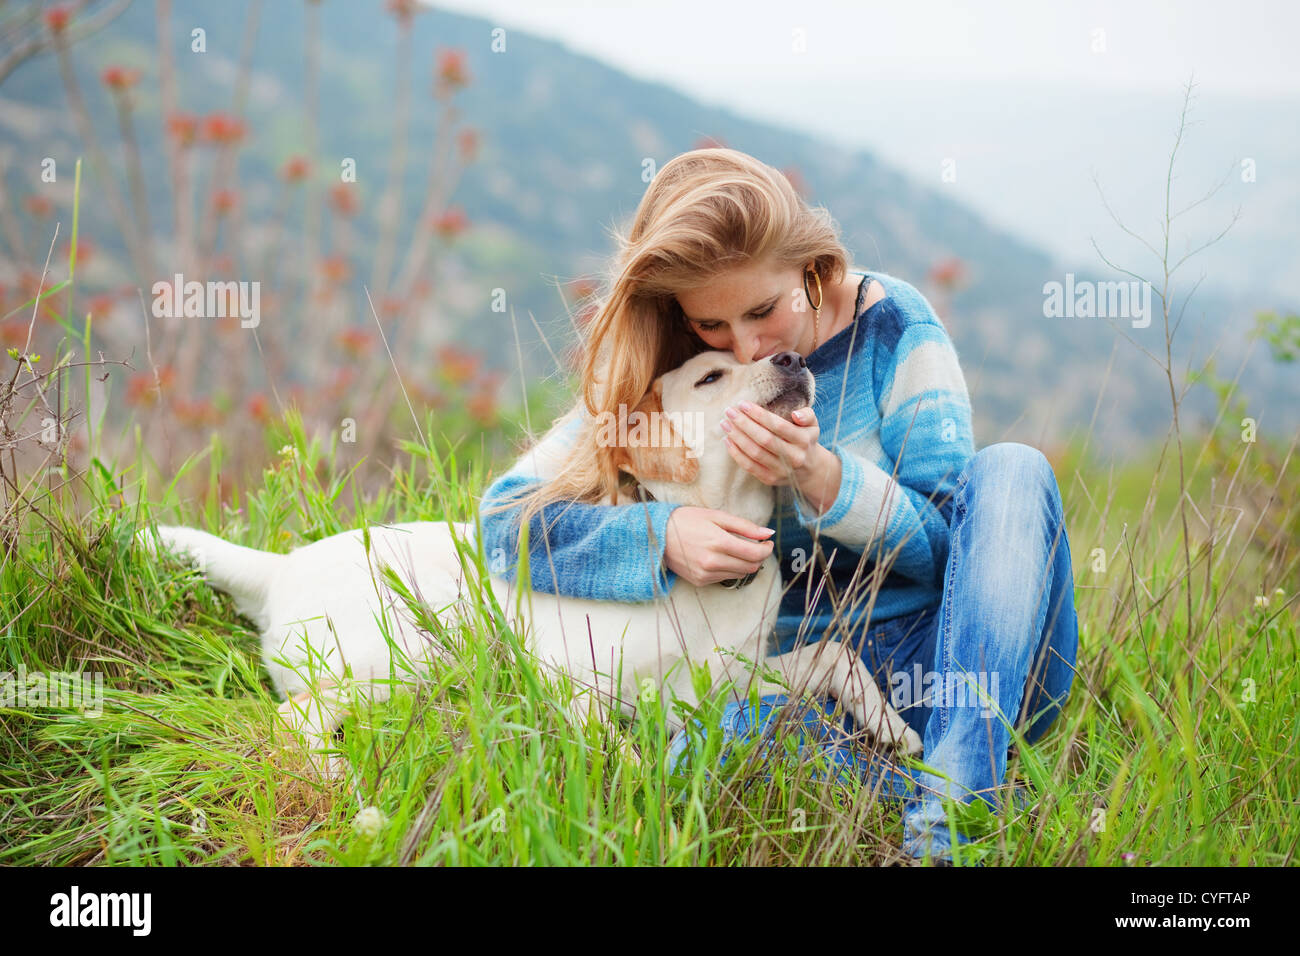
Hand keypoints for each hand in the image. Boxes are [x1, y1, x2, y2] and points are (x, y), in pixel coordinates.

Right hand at [663, 506, 774, 587]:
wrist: (656, 535)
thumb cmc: (686, 520)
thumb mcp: (716, 516)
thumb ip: (744, 526)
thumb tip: (768, 533)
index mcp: (718, 542)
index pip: (755, 554)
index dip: (766, 549)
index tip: (767, 542)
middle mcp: (712, 562)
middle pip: (750, 567)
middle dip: (758, 557)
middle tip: (756, 545)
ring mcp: (705, 574)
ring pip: (739, 574)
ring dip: (744, 563)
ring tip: (736, 549)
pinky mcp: (699, 581)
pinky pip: (724, 577)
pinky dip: (729, 568)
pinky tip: (720, 556)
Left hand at [719, 402, 841, 513]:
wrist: (810, 470)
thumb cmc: (806, 440)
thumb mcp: (812, 425)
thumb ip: (807, 415)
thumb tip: (795, 414)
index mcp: (804, 441)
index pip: (778, 426)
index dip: (759, 415)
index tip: (743, 404)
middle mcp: (794, 457)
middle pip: (764, 440)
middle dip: (744, 424)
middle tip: (729, 411)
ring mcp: (781, 470)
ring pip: (755, 453)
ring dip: (737, 437)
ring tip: (725, 424)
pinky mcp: (770, 479)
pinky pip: (749, 466)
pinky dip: (736, 453)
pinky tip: (727, 440)